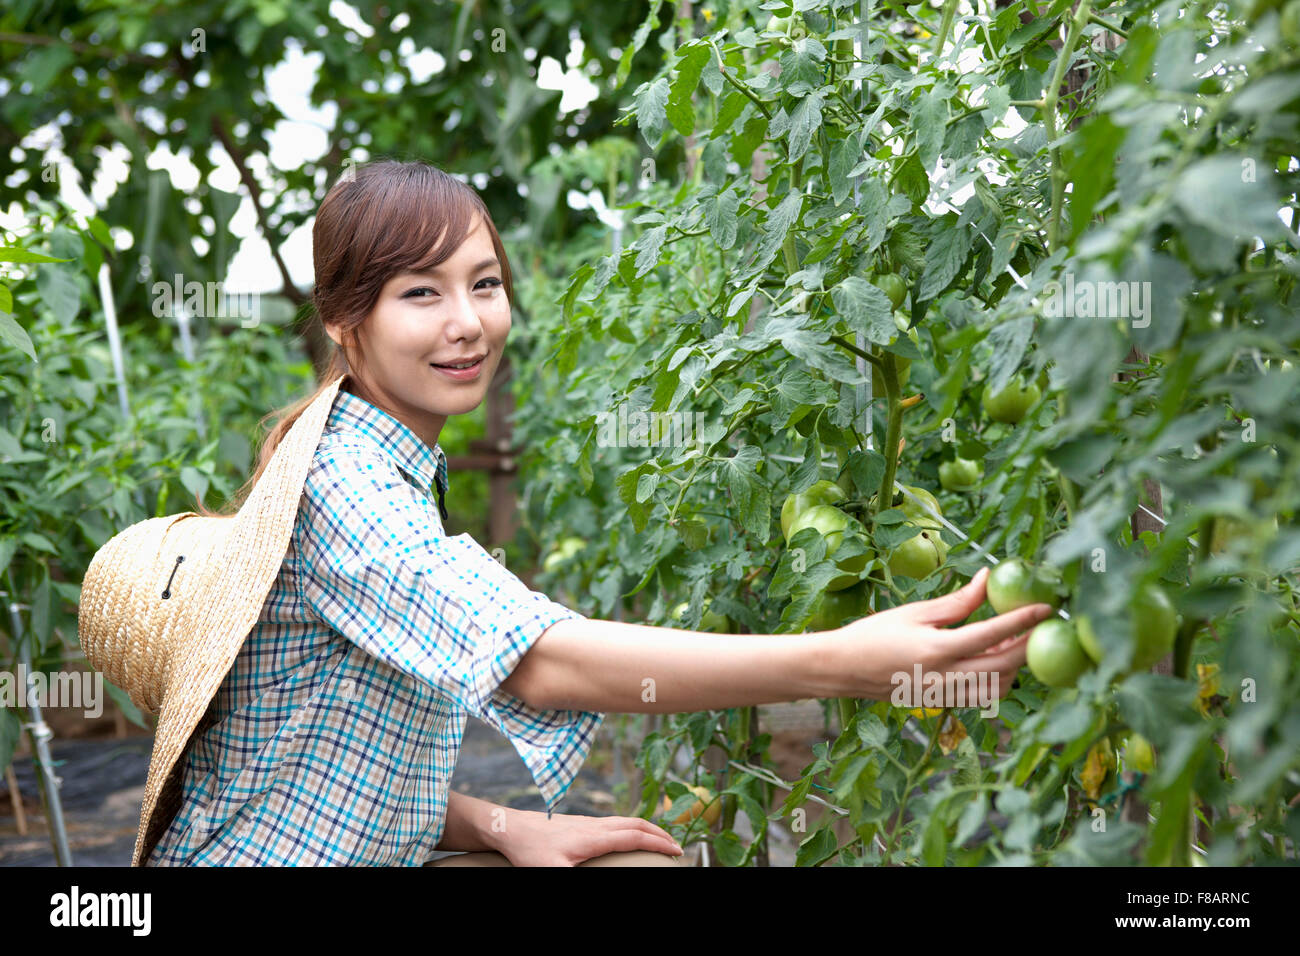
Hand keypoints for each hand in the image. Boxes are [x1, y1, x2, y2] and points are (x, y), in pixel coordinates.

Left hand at [496, 809, 683, 866]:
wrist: (510, 828)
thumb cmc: (530, 850)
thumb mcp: (552, 873)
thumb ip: (573, 881)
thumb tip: (602, 881)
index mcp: (594, 836)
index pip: (635, 836)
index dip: (659, 843)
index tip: (676, 851)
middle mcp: (595, 824)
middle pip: (636, 823)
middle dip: (659, 833)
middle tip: (675, 845)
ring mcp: (587, 820)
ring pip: (625, 820)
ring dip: (645, 827)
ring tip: (656, 838)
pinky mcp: (578, 821)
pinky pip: (614, 821)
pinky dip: (630, 826)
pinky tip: (625, 835)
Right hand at [826, 567, 1054, 704]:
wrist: (844, 670)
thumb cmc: (873, 634)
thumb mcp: (914, 612)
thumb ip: (957, 601)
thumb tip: (988, 578)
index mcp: (937, 649)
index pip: (993, 634)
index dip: (1024, 619)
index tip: (1047, 607)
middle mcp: (945, 677)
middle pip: (1006, 665)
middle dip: (1029, 645)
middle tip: (1041, 625)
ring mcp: (946, 695)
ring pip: (999, 685)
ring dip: (1015, 664)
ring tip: (1013, 640)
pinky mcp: (943, 702)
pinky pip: (984, 695)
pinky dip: (998, 679)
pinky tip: (993, 659)